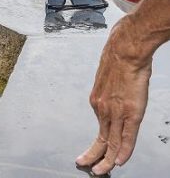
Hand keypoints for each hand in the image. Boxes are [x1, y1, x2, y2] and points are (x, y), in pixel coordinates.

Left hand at [76, 15, 152, 174]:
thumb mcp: (107, 80)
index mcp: (97, 101)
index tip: (90, 154)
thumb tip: (113, 97)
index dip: (96, 144)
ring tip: (101, 171)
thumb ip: (109, 94)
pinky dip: (123, 151)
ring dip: (107, 160)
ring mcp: (116, 111)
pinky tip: (120, 161)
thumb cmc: (119, 60)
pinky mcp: (130, 111)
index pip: (99, 129)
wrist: (125, 50)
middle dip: (93, 156)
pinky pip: (126, 137)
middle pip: (100, 139)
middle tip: (87, 167)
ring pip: (112, 142)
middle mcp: (103, 109)